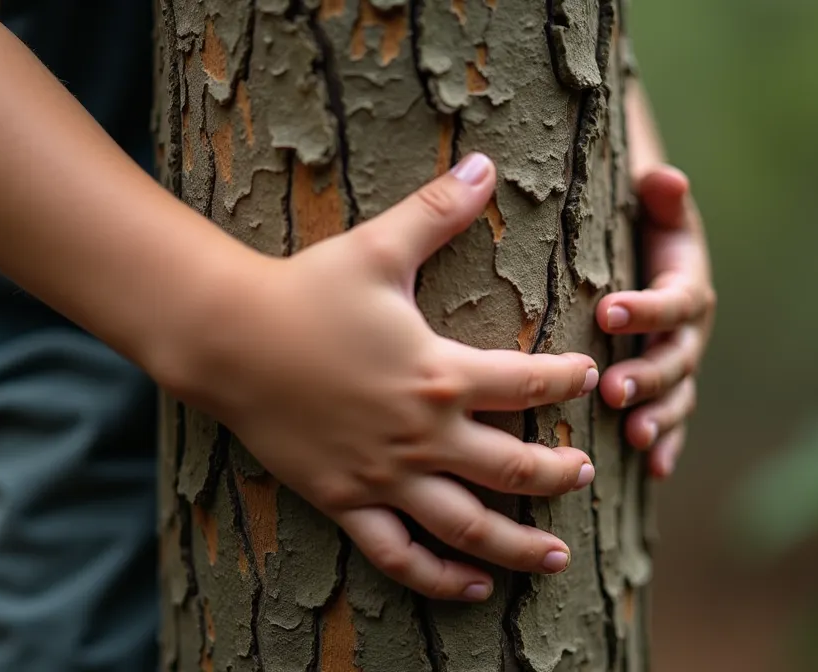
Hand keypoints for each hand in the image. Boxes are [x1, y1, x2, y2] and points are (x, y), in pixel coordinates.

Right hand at [174, 154, 600, 601]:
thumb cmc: (304, 290)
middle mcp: (422, 434)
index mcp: (440, 372)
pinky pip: (399, 552)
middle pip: (514, 468)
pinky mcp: (346, 499)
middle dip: (558, 473)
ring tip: (557, 556)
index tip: (589, 378)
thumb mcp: (378, 246)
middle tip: (584, 474)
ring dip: (519, 543)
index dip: (568, 381)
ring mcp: (385, 475)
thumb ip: (439, 211)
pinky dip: (439, 577)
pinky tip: (471, 586)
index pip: (529, 385)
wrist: (227, 338)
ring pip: (467, 525)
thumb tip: (485, 162)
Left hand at [596, 165, 714, 478]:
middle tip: (611, 389)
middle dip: (647, 376)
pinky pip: (670, 421)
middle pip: (676, 358)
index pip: (674, 301)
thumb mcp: (651, 206)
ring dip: (658, 418)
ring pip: (677, 397)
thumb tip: (666, 176)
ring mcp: (680, 364)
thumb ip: (661, 198)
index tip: (606, 311)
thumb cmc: (637, 223)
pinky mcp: (665, 390)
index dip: (646, 309)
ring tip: (631, 436)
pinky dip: (665, 445)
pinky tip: (652, 469)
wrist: (641, 246)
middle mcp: (690, 331)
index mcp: (687, 285)